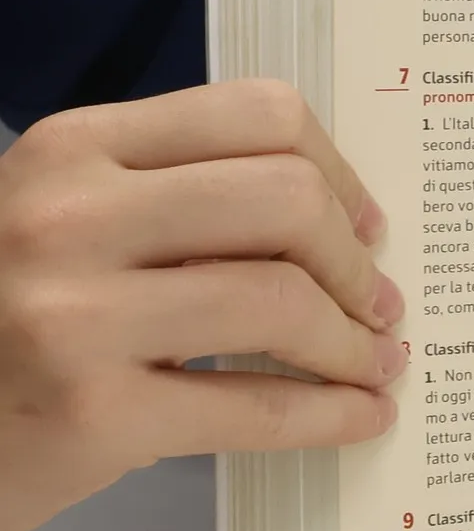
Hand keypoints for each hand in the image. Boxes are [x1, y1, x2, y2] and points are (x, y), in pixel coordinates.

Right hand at [0, 81, 404, 530]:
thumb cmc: (6, 314)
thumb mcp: (65, 219)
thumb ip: (176, 197)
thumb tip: (339, 221)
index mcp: (75, 148)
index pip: (258, 115)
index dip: (339, 172)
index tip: (366, 223)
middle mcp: (68, 217)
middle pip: (287, 200)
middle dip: (355, 260)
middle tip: (379, 302)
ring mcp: (73, 316)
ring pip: (282, 300)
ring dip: (353, 342)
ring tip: (377, 362)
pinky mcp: (92, 416)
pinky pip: (256, 407)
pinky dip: (331, 413)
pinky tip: (361, 414)